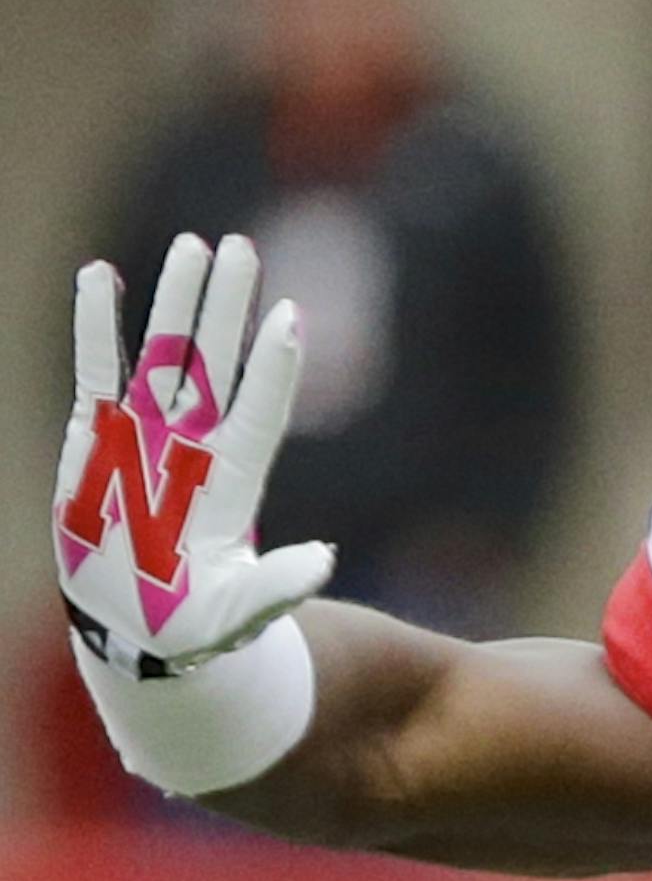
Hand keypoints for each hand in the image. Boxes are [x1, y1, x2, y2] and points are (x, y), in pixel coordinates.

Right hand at [54, 233, 331, 676]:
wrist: (141, 636)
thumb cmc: (199, 628)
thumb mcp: (244, 611)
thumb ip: (281, 583)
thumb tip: (326, 560)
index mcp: (232, 482)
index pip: (259, 410)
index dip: (273, 366)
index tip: (292, 315)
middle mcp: (193, 447)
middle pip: (214, 362)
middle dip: (226, 306)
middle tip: (242, 246)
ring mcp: (144, 437)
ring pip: (162, 353)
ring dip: (175, 300)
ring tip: (193, 244)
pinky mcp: (96, 440)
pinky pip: (95, 371)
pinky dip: (95, 325)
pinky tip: (100, 276)